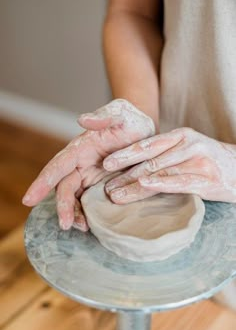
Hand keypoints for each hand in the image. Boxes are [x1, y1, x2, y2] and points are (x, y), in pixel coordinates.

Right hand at [22, 99, 154, 229]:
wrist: (144, 131)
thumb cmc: (130, 120)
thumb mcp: (121, 114)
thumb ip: (103, 117)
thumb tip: (81, 120)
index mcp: (80, 148)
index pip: (58, 166)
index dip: (43, 182)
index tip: (29, 199)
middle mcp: (81, 164)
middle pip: (64, 188)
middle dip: (62, 206)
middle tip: (66, 225)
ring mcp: (90, 176)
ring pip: (75, 198)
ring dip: (74, 214)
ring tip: (82, 228)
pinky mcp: (101, 185)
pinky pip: (89, 202)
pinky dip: (87, 213)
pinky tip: (91, 225)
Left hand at [103, 127, 235, 203]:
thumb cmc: (209, 162)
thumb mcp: (187, 151)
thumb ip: (165, 156)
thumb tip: (137, 170)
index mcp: (179, 136)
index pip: (147, 144)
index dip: (125, 154)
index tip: (106, 164)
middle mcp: (187, 143)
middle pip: (149, 157)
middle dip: (124, 171)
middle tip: (105, 184)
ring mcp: (197, 159)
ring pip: (159, 170)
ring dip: (134, 183)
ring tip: (115, 194)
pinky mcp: (206, 177)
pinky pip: (179, 180)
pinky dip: (160, 183)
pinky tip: (145, 186)